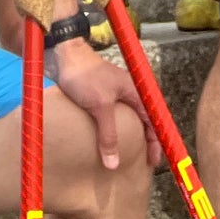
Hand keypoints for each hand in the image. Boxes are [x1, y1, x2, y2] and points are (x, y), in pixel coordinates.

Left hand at [52, 40, 160, 169]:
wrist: (64, 54)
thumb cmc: (86, 76)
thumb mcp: (100, 107)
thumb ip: (108, 135)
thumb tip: (114, 164)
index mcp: (134, 91)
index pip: (151, 120)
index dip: (154, 141)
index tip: (152, 161)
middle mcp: (126, 92)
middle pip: (140, 119)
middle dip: (143, 139)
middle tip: (141, 160)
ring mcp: (112, 92)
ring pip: (125, 118)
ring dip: (127, 134)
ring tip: (124, 154)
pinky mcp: (98, 94)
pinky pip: (110, 116)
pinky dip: (111, 130)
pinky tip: (105, 140)